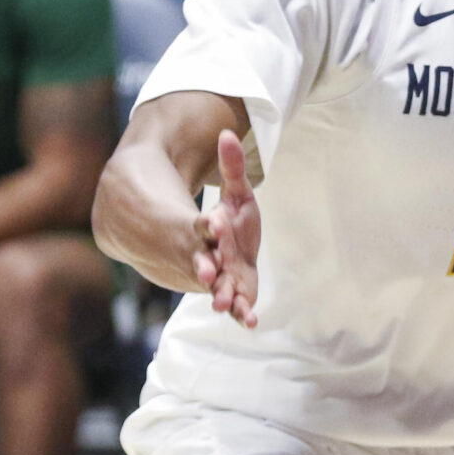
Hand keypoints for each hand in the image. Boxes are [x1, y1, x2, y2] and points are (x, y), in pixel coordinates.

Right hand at [191, 129, 261, 324]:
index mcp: (207, 230)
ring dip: (218, 295)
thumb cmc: (231, 221)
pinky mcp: (232, 293)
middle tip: (207, 272)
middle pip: (203, 261)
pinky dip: (241, 314)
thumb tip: (228, 132)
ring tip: (220, 302)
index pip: (204, 226)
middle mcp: (208, 255)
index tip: (216, 223)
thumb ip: (232, 167)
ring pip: (216, 287)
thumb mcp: (237, 193)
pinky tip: (250, 322)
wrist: (223, 253)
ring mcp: (219, 277)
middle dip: (205, 267)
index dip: (209, 226)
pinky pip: (235, 306)